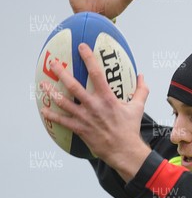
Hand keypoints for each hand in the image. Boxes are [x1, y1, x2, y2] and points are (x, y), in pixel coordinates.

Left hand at [40, 44, 150, 179]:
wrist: (124, 150)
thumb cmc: (130, 129)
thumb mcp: (138, 107)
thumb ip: (141, 90)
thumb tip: (142, 76)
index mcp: (107, 98)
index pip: (96, 73)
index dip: (88, 58)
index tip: (81, 47)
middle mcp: (94, 105)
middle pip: (73, 85)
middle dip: (61, 72)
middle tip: (52, 63)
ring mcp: (85, 117)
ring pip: (63, 102)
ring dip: (51, 92)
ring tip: (43, 84)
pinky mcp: (80, 129)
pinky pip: (62, 121)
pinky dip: (52, 116)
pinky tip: (43, 110)